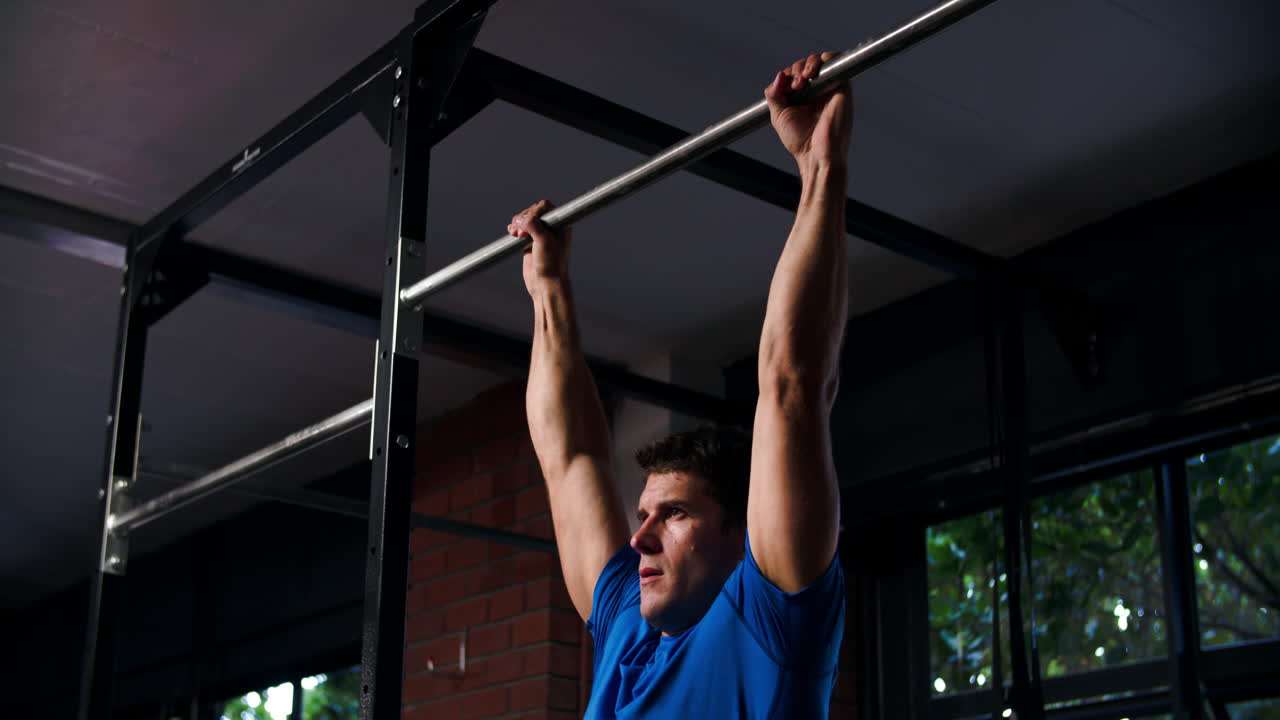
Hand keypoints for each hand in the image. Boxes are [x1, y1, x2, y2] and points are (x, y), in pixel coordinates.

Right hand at [511, 200, 570, 295]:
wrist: (545, 284)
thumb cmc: (551, 265)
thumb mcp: (544, 242)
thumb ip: (534, 225)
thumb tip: (521, 218)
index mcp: (561, 225)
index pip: (545, 207)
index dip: (534, 211)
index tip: (529, 223)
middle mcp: (551, 228)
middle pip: (533, 212)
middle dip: (524, 219)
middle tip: (521, 234)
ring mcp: (540, 235)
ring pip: (525, 220)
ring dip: (517, 224)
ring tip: (515, 234)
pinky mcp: (530, 243)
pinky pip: (520, 230)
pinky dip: (514, 230)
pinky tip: (512, 233)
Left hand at [765, 52, 852, 170]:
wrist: (815, 154)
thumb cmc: (800, 141)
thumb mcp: (778, 115)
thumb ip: (774, 94)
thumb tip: (779, 75)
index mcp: (805, 97)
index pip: (796, 73)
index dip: (788, 74)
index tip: (783, 88)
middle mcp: (819, 91)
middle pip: (808, 64)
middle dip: (796, 69)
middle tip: (794, 87)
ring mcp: (831, 88)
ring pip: (821, 60)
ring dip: (807, 64)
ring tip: (801, 81)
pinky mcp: (842, 86)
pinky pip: (836, 60)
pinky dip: (822, 60)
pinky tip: (810, 75)